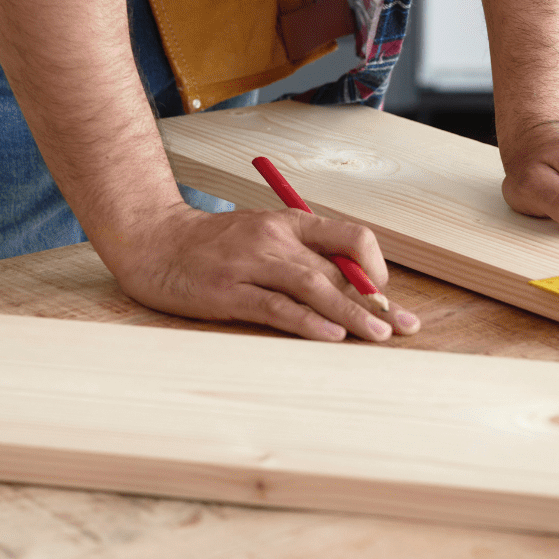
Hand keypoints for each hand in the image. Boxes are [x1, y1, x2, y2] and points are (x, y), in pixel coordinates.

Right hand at [95, 203, 420, 342]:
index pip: (350, 236)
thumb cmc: (213, 245)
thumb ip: (302, 256)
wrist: (153, 241)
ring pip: (313, 288)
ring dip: (351, 313)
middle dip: (375, 302)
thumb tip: (353, 288)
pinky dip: (307, 322)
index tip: (384, 294)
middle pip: (337, 270)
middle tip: (404, 327)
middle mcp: (274, 238)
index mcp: (289, 222)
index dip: (375, 266)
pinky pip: (276, 308)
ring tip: (379, 335)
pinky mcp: (228, 292)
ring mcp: (250, 264)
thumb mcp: (262, 237)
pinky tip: (330, 335)